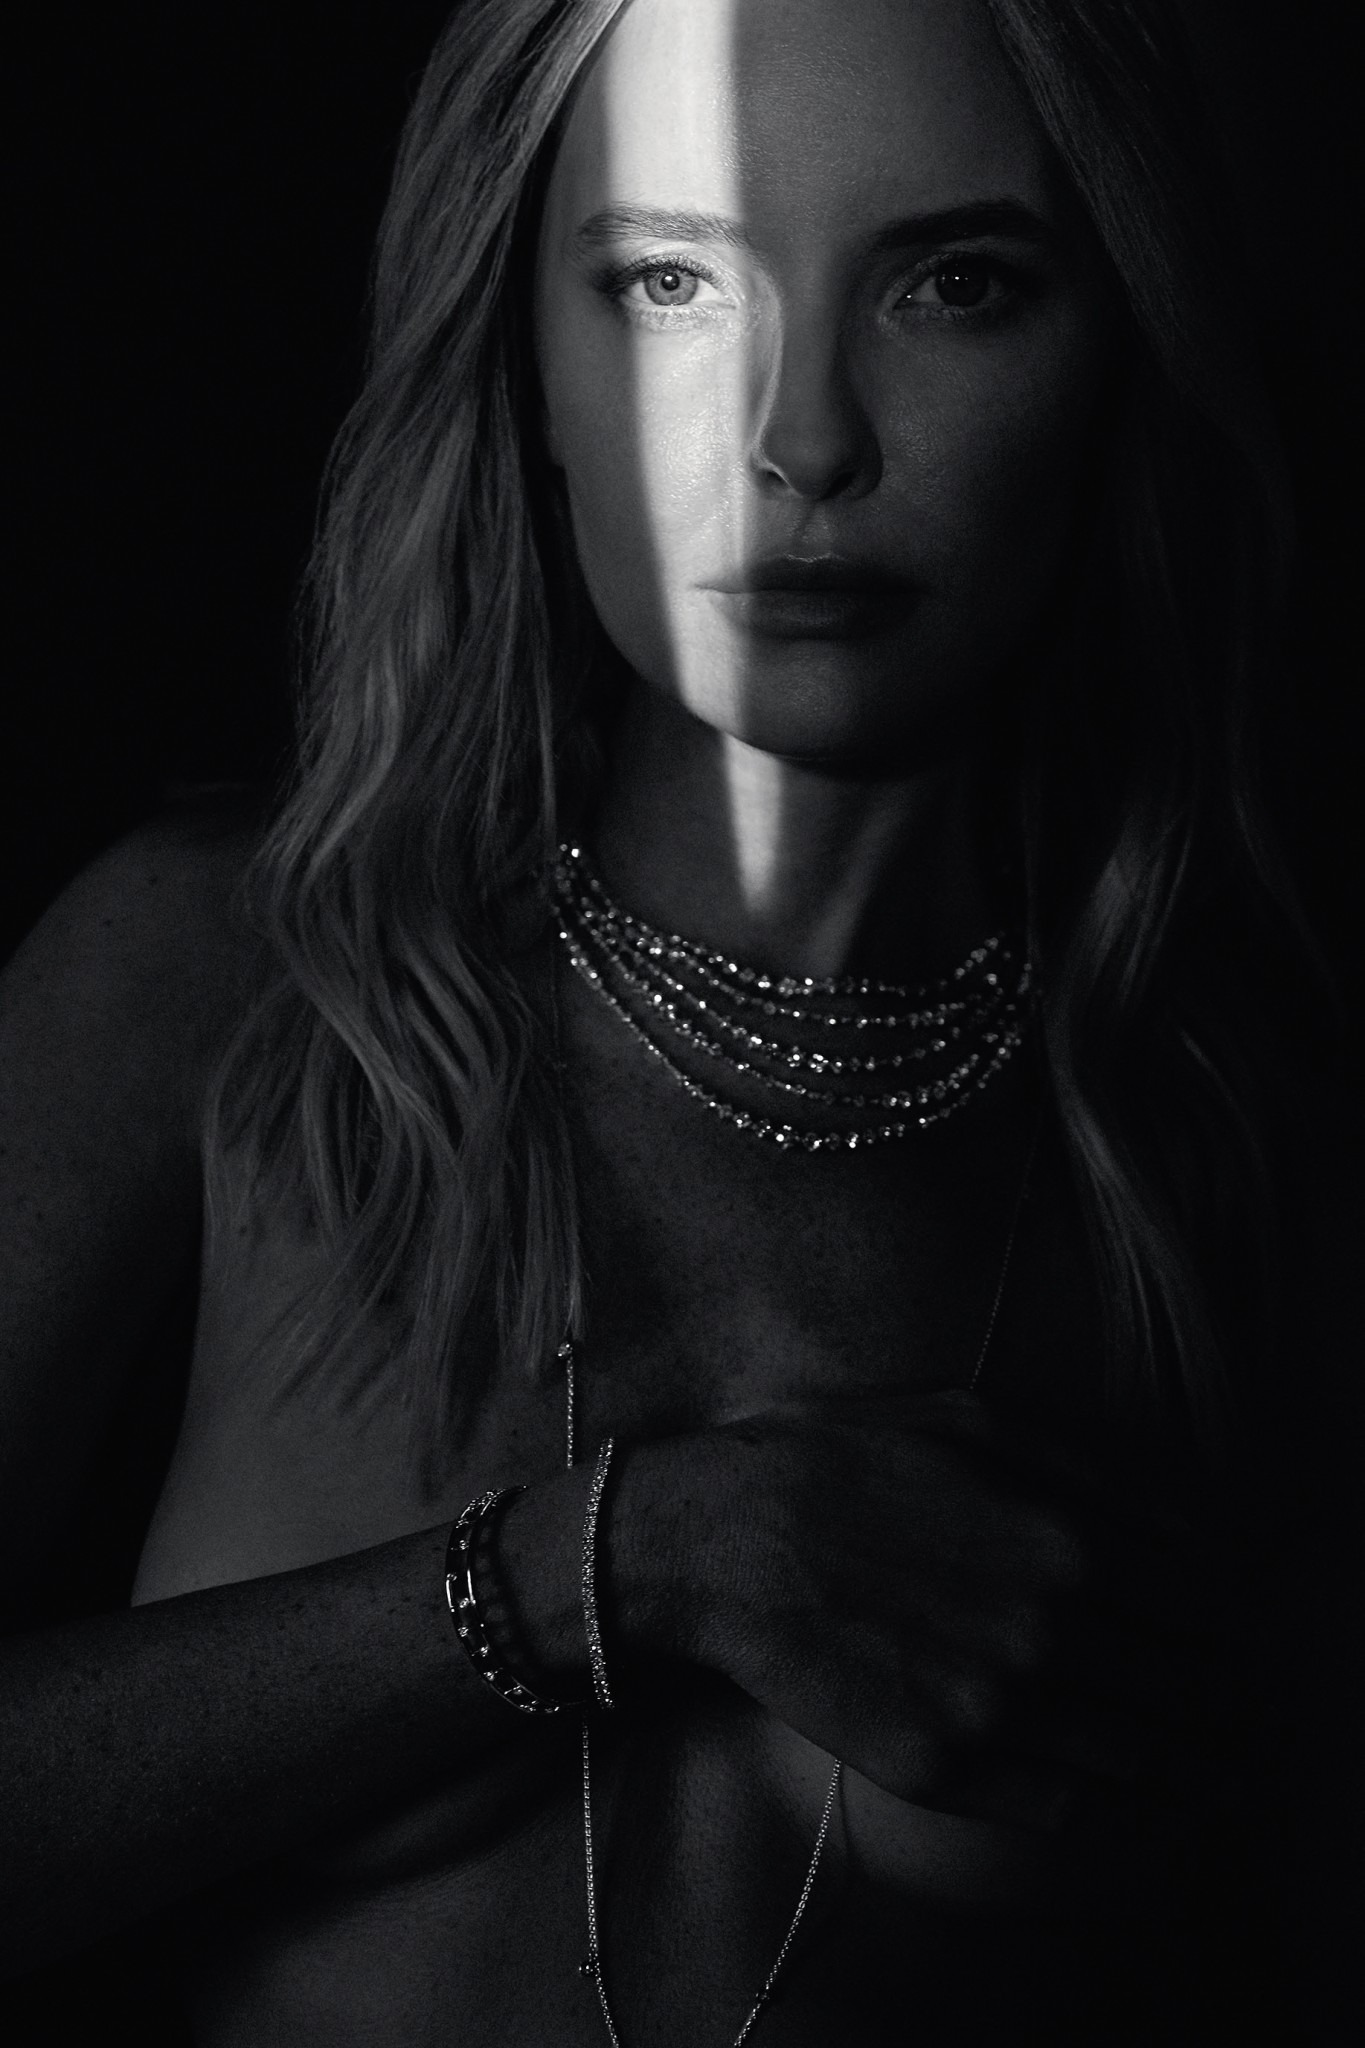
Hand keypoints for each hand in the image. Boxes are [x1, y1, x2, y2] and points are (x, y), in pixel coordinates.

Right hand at [650, 1388, 1222, 1834]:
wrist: (724, 1541)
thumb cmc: (845, 1464)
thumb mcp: (977, 1422)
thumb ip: (1091, 1474)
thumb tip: (1186, 1524)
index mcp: (1066, 1540)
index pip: (1203, 1601)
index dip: (1227, 1618)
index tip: (1226, 1628)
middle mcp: (1048, 1632)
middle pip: (1190, 1685)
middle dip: (1223, 1692)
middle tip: (1230, 1699)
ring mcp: (998, 1709)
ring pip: (1146, 1757)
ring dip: (1197, 1761)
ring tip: (1213, 1762)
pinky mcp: (944, 1767)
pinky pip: (1074, 1812)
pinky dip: (1127, 1811)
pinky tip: (1140, 1799)